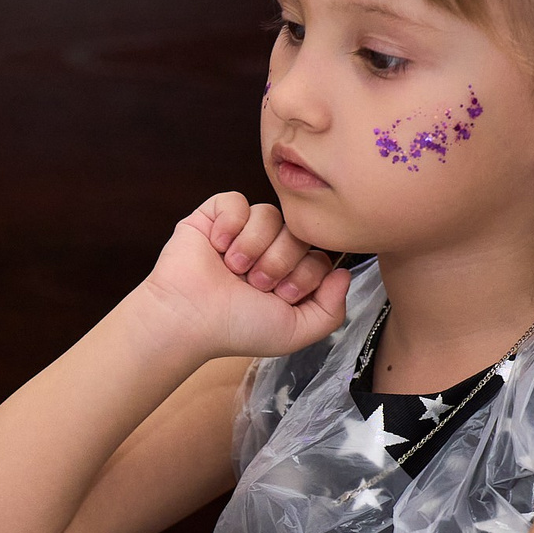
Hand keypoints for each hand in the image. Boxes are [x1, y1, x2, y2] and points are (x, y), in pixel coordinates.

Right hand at [138, 193, 350, 358]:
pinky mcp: (213, 216)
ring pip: (269, 214)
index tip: (281, 296)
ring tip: (234, 269)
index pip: (318, 255)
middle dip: (280, 262)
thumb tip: (344, 273)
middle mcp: (267, 251)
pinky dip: (230, 225)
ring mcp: (240, 232)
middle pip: (298, 232)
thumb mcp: (295, 331)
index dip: (305, 274)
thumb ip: (331, 310)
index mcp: (287, 275)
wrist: (190, 318)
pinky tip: (218, 247)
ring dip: (253, 247)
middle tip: (255, 284)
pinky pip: (237, 201)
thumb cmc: (237, 328)